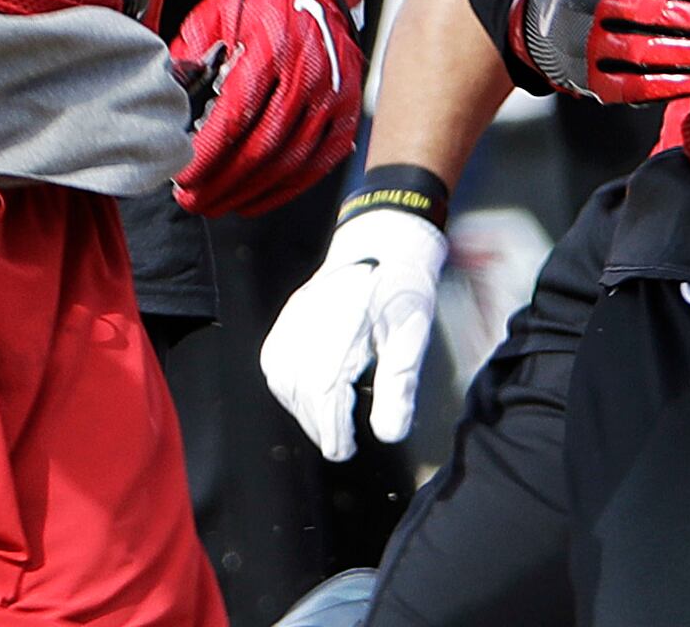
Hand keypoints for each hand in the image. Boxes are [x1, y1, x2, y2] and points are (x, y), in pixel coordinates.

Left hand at [168, 0, 368, 217]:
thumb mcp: (213, 15)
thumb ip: (187, 58)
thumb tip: (162, 105)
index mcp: (271, 48)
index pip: (236, 116)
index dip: (207, 155)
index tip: (181, 178)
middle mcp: (309, 73)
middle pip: (262, 147)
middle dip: (222, 182)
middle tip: (192, 200)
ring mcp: (333, 94)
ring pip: (290, 161)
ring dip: (250, 191)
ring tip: (217, 203)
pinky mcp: (347, 110)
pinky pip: (320, 162)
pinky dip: (288, 188)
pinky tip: (258, 199)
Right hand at [260, 173, 450, 460]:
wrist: (386, 241)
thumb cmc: (403, 288)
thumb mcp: (414, 335)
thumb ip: (400, 385)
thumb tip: (389, 434)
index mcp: (343, 320)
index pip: (322, 387)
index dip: (330, 427)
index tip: (345, 449)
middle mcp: (309, 317)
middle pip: (299, 388)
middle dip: (318, 424)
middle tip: (341, 443)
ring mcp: (293, 316)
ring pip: (282, 378)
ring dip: (303, 409)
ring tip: (329, 426)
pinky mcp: (287, 317)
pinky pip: (275, 362)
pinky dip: (290, 388)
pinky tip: (311, 398)